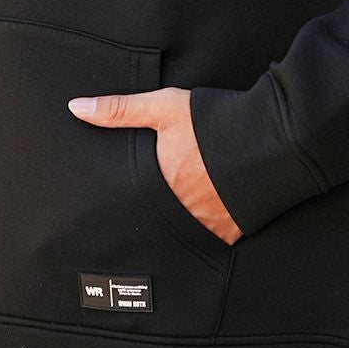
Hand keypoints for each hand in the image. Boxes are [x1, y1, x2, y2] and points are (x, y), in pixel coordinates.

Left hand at [68, 87, 243, 245]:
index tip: (114, 209)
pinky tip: (205, 221)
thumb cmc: (213, 121)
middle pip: (155, 221)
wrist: (273, 136)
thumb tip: (75, 108)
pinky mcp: (232, 231)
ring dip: (177, 227)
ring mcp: (207, 224)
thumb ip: (119, 110)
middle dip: (149, 219)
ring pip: (181, 233)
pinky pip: (211, 239)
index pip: (129, 204)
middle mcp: (179, 210)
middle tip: (142, 219)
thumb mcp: (163, 108)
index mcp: (158, 184)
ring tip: (175, 218)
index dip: (121, 205)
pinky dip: (205, 232)